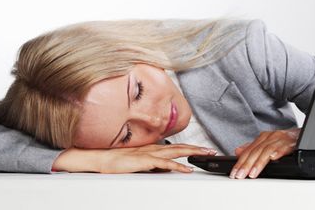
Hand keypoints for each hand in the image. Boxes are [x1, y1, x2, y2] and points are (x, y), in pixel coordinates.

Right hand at [96, 143, 216, 173]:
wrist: (103, 159)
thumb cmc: (118, 160)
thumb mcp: (140, 162)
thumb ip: (153, 164)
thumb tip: (165, 169)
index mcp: (153, 147)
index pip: (176, 146)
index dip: (191, 147)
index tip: (203, 150)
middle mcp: (154, 148)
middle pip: (180, 147)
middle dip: (197, 148)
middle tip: (211, 151)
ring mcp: (150, 153)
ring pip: (176, 152)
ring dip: (192, 153)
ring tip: (205, 155)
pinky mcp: (146, 161)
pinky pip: (165, 164)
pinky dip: (178, 166)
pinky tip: (187, 169)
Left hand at [230, 127, 300, 178]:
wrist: (301, 133)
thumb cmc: (283, 141)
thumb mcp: (267, 143)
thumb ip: (252, 148)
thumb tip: (237, 151)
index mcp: (263, 138)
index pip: (248, 151)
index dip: (239, 162)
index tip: (234, 173)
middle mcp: (270, 137)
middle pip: (255, 151)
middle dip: (246, 165)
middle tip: (240, 175)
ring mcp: (280, 139)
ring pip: (266, 151)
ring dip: (259, 163)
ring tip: (252, 173)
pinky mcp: (291, 143)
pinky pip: (283, 147)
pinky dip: (278, 152)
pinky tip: (273, 159)